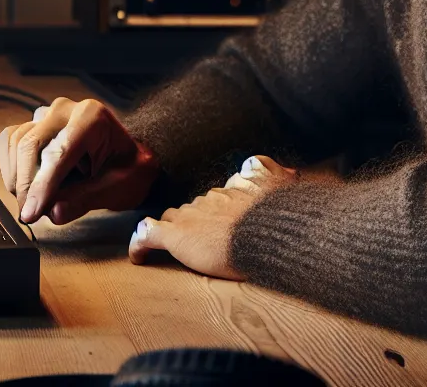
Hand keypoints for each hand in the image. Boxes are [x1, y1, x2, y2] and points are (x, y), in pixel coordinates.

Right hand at [0, 97, 160, 224]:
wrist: (127, 153)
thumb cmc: (127, 168)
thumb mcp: (118, 187)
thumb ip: (86, 198)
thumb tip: (54, 212)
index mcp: (92, 117)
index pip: (58, 153)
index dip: (41, 186)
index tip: (30, 214)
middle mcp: (65, 110)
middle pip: (30, 145)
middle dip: (26, 185)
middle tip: (30, 215)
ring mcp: (47, 114)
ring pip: (15, 143)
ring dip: (17, 178)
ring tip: (34, 201)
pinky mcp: (33, 124)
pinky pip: (9, 142)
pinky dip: (11, 168)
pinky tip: (28, 186)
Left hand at [127, 154, 296, 279]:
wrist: (268, 235)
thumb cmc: (278, 219)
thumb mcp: (282, 185)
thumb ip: (276, 173)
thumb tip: (289, 170)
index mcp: (232, 189)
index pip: (217, 196)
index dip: (216, 209)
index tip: (222, 221)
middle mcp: (209, 198)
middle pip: (193, 207)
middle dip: (196, 221)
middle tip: (203, 240)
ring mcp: (190, 215)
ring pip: (172, 218)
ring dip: (173, 230)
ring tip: (177, 247)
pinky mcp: (176, 235)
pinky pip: (147, 235)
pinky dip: (140, 245)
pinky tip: (138, 257)